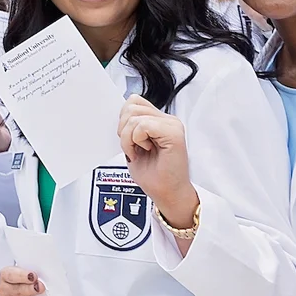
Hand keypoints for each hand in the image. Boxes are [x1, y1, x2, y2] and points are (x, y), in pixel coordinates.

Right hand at [0, 266, 44, 295]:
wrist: (27, 287)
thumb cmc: (29, 279)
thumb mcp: (31, 272)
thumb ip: (37, 273)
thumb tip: (50, 277)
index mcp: (6, 276)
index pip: (10, 274)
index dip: (21, 275)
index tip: (34, 276)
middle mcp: (5, 291)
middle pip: (13, 292)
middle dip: (27, 290)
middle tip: (41, 288)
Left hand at [118, 95, 197, 228]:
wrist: (167, 194)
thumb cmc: (153, 175)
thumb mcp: (134, 145)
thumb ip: (131, 126)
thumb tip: (122, 111)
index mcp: (159, 120)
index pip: (134, 101)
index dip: (123, 120)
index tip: (129, 141)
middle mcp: (168, 120)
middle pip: (131, 106)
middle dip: (123, 129)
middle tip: (132, 148)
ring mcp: (172, 125)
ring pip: (135, 115)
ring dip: (128, 137)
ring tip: (138, 151)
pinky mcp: (173, 134)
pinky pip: (142, 126)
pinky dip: (135, 141)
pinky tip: (144, 151)